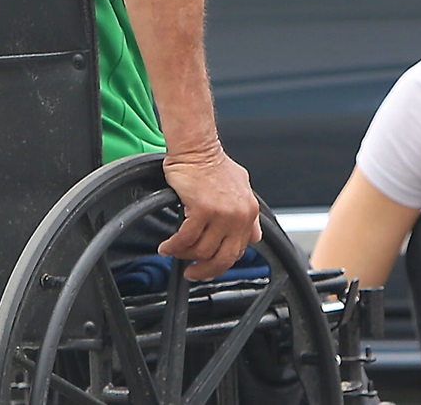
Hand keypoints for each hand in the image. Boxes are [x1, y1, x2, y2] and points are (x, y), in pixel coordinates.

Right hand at [158, 146, 261, 280]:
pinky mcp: (202, 210)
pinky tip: (166, 246)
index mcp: (250, 211)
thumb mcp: (242, 187)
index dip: (220, 262)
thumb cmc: (214, 164)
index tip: (208, 267)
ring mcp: (222, 214)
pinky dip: (173, 246)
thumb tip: (254, 237)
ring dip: (183, 255)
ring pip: (201, 250)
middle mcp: (239, 215)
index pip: (239, 250)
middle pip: (223, 258)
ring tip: (173, 251)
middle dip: (204, 270)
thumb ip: (248, 215)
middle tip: (191, 272)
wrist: (197, 147)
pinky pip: (185, 239)